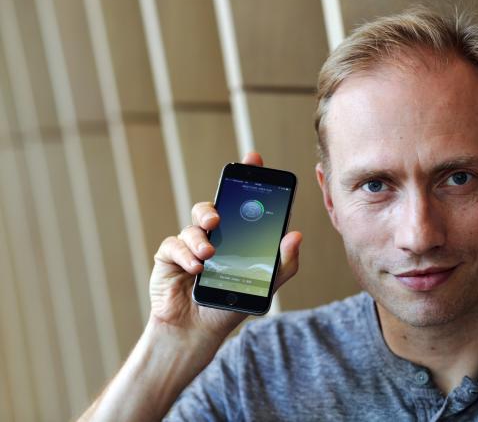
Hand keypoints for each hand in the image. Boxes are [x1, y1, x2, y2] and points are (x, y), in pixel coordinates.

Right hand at [148, 152, 301, 342]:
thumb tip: (296, 235)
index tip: (253, 159)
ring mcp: (188, 245)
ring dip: (200, 239)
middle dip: (214, 207)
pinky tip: (195, 269)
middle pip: (211, 208)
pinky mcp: (169, 258)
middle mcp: (211, 237)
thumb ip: (283, 263)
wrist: (198, 331)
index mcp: (235, 238)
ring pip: (192, 225)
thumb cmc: (230, 304)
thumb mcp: (264, 285)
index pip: (240, 202)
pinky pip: (173, 245)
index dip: (245, 178)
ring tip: (209, 256)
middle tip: (219, 217)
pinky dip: (185, 255)